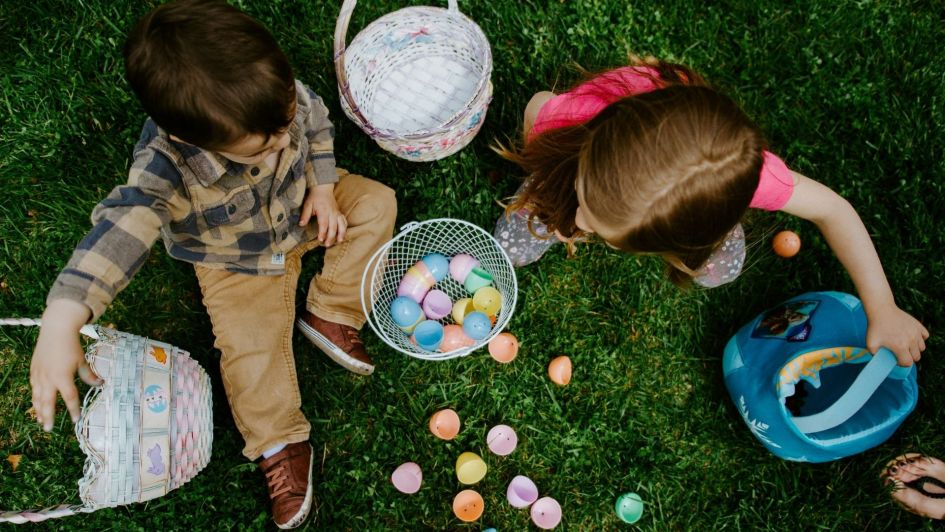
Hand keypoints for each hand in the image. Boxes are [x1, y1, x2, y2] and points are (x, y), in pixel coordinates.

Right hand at [30, 299, 99, 431]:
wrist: (56, 330)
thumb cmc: (71, 346)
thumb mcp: (82, 361)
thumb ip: (89, 375)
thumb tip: (100, 384)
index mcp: (63, 377)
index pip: (70, 398)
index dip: (73, 410)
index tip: (76, 419)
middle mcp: (48, 379)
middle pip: (48, 403)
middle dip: (48, 417)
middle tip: (49, 429)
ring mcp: (39, 375)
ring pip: (37, 398)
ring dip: (39, 410)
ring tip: (41, 421)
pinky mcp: (34, 371)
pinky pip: (33, 389)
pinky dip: (35, 398)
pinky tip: (36, 404)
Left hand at [299, 183, 346, 246]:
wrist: (323, 188)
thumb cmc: (314, 197)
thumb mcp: (307, 204)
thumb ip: (305, 215)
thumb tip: (301, 224)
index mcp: (323, 211)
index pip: (324, 224)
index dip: (322, 232)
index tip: (320, 239)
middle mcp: (332, 212)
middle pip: (333, 227)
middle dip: (331, 236)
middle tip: (327, 244)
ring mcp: (337, 213)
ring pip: (341, 224)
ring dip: (341, 233)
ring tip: (339, 241)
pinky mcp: (339, 213)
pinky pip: (344, 221)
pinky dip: (344, 228)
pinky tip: (343, 234)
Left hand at [865, 303, 928, 366]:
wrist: (881, 310)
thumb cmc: (875, 327)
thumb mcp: (870, 344)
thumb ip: (875, 355)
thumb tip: (881, 361)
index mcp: (900, 347)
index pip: (908, 363)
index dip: (901, 363)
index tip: (896, 358)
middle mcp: (911, 341)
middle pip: (916, 357)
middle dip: (909, 357)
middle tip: (900, 352)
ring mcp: (916, 333)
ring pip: (922, 348)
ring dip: (915, 349)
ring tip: (905, 344)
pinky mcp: (919, 326)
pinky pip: (925, 336)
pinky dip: (920, 339)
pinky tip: (911, 337)